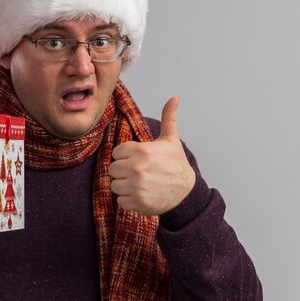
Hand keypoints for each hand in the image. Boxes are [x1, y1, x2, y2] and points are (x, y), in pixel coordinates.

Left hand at [108, 97, 195, 214]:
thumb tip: (174, 97)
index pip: (116, 152)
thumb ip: (168, 118)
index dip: (125, 156)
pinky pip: (120, 200)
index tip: (137, 160)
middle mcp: (137, 168)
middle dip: (123, 171)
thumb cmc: (176, 164)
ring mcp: (136, 186)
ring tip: (139, 184)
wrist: (187, 191)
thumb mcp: (171, 140)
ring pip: (114, 184)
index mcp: (142, 150)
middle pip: (112, 169)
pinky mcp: (136, 202)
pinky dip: (128, 200)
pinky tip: (140, 194)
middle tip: (138, 173)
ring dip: (124, 186)